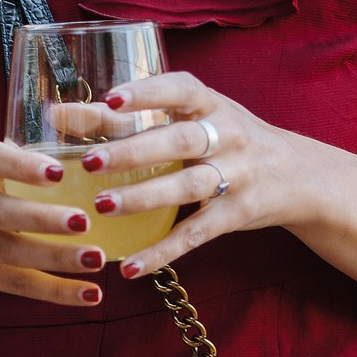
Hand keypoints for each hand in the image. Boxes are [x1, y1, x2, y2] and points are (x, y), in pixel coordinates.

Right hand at [0, 138, 110, 307]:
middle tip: (84, 220)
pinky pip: (19, 284)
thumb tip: (91, 142)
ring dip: (57, 258)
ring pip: (13, 253)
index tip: (58, 172)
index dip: (22, 166)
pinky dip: (57, 292)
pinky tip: (91, 294)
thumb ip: (23, 158)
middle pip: (2, 213)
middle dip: (43, 219)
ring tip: (96, 258)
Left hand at [83, 72, 314, 280]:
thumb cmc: (224, 136)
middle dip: (135, 150)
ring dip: (144, 197)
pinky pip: (197, 234)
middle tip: (90, 161)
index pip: (181, 89)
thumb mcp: (192, 116)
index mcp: (212, 104)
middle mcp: (228, 136)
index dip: (147, 93)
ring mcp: (236, 176)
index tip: (111, 98)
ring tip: (102, 206)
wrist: (296, 174)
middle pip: (180, 141)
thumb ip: (132, 115)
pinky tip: (130, 266)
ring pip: (188, 186)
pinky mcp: (237, 215)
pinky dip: (163, 251)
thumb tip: (61, 113)